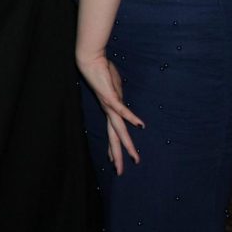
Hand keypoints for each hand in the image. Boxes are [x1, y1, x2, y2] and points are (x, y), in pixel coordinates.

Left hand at [76, 51, 143, 175]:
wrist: (90, 59)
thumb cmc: (102, 71)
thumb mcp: (113, 87)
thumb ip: (119, 96)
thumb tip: (122, 99)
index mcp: (108, 110)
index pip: (111, 133)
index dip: (112, 147)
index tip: (113, 160)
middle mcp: (107, 111)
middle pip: (113, 137)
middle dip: (117, 155)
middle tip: (119, 172)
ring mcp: (109, 105)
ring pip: (118, 130)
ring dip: (127, 145)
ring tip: (134, 157)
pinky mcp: (111, 96)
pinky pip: (122, 110)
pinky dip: (131, 118)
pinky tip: (140, 126)